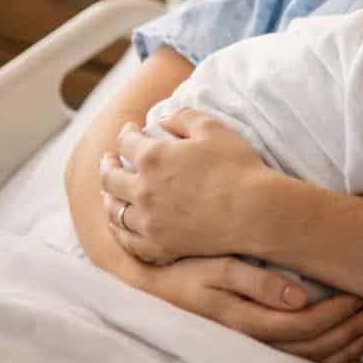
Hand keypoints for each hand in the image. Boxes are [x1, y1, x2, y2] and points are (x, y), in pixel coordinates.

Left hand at [101, 109, 274, 262]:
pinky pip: (127, 240)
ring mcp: (148, 221)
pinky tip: (121, 225)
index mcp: (153, 157)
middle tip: (109, 160)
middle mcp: (142, 189)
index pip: (126, 141)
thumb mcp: (213, 129)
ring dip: (108, 197)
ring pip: (114, 210)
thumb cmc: (237, 167)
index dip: (126, 132)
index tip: (130, 129)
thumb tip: (162, 119)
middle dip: (108, 164)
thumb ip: (183, 117)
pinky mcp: (159, 244)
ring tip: (109, 193)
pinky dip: (119, 230)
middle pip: (110, 177)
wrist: (254, 212)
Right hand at [132, 256, 362, 362]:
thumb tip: (301, 296)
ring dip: (346, 348)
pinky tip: (352, 359)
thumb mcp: (218, 268)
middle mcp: (252, 345)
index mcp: (246, 322)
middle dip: (350, 329)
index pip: (306, 324)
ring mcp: (252, 353)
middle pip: (314, 347)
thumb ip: (258, 282)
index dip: (339, 311)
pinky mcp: (252, 354)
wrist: (150, 290)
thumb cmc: (186, 271)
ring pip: (310, 362)